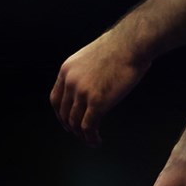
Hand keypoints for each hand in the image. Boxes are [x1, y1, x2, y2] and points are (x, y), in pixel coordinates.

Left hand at [50, 29, 150, 145]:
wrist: (129, 45)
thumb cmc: (117, 48)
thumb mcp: (88, 57)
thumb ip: (83, 72)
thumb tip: (88, 84)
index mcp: (66, 71)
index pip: (56, 99)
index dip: (60, 113)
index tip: (66, 121)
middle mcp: (70, 83)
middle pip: (64, 113)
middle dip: (70, 126)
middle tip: (79, 134)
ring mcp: (82, 93)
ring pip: (75, 122)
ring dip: (82, 135)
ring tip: (90, 140)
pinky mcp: (97, 102)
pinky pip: (88, 126)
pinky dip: (90, 137)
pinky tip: (96, 140)